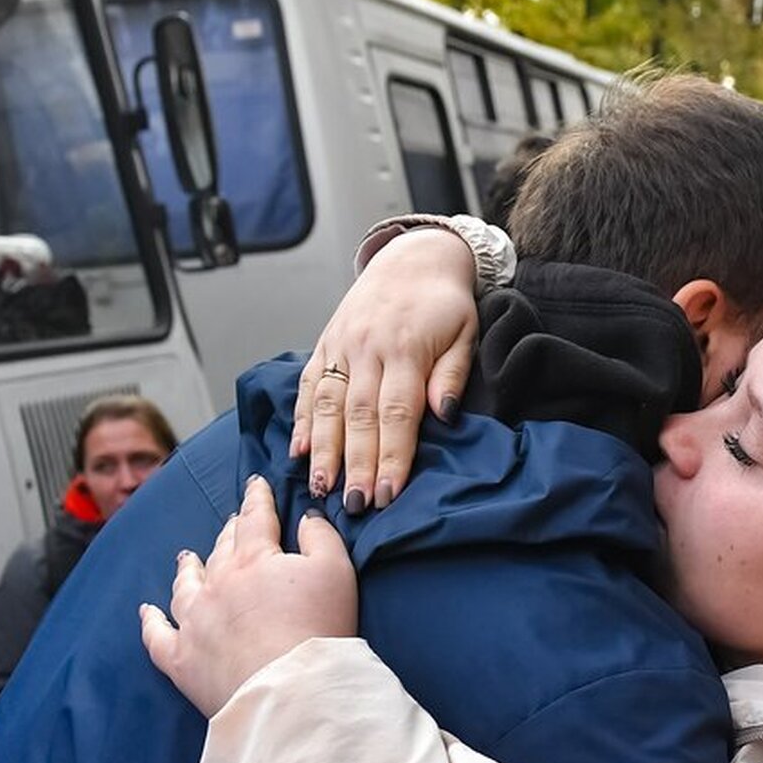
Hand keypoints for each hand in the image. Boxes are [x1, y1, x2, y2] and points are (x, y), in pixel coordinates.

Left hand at [142, 476, 356, 717]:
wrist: (289, 692)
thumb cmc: (318, 629)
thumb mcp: (335, 571)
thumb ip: (320, 536)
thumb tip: (306, 517)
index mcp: (254, 559)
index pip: (254, 518)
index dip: (257, 498)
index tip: (255, 484)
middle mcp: (217, 583)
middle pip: (221, 548)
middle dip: (229, 530)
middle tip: (234, 520)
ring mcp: (193, 621)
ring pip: (185, 586)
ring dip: (188, 568)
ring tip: (186, 557)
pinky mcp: (181, 660)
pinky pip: (157, 635)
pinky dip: (150, 621)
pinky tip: (146, 611)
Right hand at [292, 229, 478, 513]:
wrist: (413, 257)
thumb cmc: (445, 303)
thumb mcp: (466, 332)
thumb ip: (453, 373)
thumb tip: (444, 414)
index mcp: (407, 349)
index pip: (398, 413)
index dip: (392, 456)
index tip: (389, 494)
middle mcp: (368, 348)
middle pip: (359, 416)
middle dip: (356, 464)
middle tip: (355, 505)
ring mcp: (341, 346)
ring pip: (326, 404)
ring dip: (322, 450)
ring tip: (320, 488)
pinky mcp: (324, 344)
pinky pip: (308, 385)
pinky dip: (300, 419)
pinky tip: (297, 451)